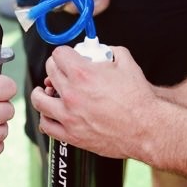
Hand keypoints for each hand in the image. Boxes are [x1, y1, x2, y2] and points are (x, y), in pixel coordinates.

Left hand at [32, 43, 155, 161]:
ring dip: (42, 92)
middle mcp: (72, 94)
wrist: (147, 128)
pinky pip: (46, 125)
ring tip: (47, 91)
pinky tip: (52, 113)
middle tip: (63, 71)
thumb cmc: (138, 100)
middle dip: (56, 68)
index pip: (58, 54)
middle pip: (49, 72)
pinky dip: (46, 117)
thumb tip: (102, 51)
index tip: (68, 56)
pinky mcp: (72, 135)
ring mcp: (69, 116)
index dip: (64, 53)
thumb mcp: (126, 63)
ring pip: (39, 100)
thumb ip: (110, 52)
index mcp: (83, 74)